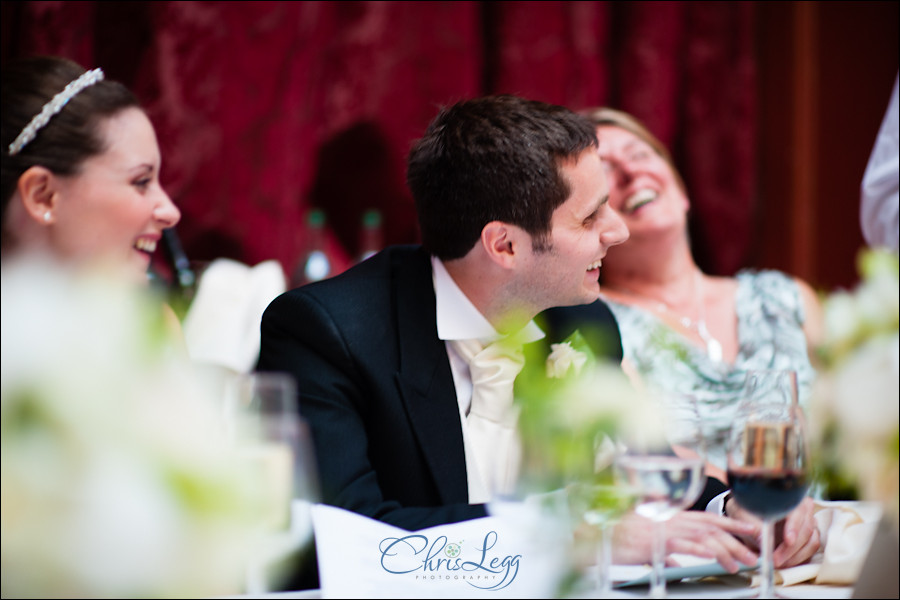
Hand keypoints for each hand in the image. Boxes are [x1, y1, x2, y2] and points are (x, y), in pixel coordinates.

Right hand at [611, 510, 758, 572]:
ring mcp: (666, 528)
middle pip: (712, 527)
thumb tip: (677, 561)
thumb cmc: (620, 536)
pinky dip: (705, 552)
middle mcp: (672, 518)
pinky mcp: (659, 540)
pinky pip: (688, 546)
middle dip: (736, 540)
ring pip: (705, 536)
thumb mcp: (648, 542)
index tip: (751, 529)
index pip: (708, 517)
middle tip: (754, 554)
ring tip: (742, 562)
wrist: (599, 535)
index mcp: (672, 516)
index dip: (731, 522)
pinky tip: (718, 560)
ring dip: (727, 549)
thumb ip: (665, 548)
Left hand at [725, 496, 820, 567]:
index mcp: (787, 497)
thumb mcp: (741, 513)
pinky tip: (785, 562)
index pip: (797, 511)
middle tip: (776, 560)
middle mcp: (802, 509)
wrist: (747, 517)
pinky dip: (799, 558)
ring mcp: (808, 523)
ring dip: (796, 556)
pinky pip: (811, 550)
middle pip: (806, 529)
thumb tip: (763, 539)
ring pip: (811, 541)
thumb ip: (752, 524)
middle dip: (791, 548)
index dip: (794, 526)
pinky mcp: (809, 537)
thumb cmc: (745, 510)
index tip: (788, 541)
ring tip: (778, 563)